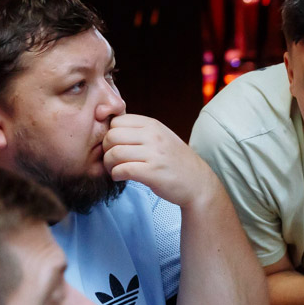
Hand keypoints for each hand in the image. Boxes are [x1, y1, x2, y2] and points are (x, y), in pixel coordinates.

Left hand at [102, 114, 217, 207]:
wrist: (197, 182)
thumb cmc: (175, 161)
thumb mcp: (161, 137)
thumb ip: (140, 131)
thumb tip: (111, 129)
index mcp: (152, 125)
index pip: (117, 121)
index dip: (110, 134)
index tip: (114, 146)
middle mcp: (153, 136)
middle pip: (111, 136)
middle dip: (106, 150)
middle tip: (111, 160)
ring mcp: (154, 154)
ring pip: (114, 153)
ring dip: (109, 165)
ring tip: (115, 170)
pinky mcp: (152, 173)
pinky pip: (122, 170)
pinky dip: (116, 175)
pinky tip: (120, 177)